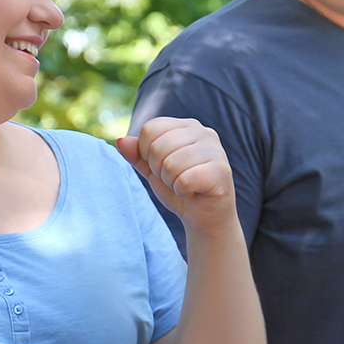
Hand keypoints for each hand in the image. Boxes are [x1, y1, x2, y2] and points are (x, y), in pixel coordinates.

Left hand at [117, 117, 236, 236]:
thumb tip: (122, 141)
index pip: (150, 128)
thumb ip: (137, 155)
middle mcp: (204, 132)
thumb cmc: (179, 189)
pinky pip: (184, 180)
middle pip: (158, 146)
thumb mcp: (152, 170)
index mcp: (187, 126)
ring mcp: (215, 150)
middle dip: (158, 170)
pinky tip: (193, 192)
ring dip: (171, 182)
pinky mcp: (221, 171)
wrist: (204, 217)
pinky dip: (182, 191)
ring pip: (171, 164)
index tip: (161, 166)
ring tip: (184, 185)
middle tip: (174, 179)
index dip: (146, 153)